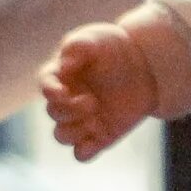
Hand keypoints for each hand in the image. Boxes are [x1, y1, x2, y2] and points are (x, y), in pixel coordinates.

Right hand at [40, 22, 159, 159]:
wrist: (146, 67)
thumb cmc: (115, 48)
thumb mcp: (97, 38)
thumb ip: (78, 46)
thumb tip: (64, 65)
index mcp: (61, 76)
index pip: (45, 85)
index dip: (50, 92)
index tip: (64, 93)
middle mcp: (67, 100)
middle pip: (53, 113)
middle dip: (70, 110)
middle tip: (92, 102)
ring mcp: (82, 119)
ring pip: (61, 136)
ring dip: (74, 131)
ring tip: (95, 119)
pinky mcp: (98, 135)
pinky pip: (81, 153)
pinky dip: (84, 151)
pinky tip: (97, 138)